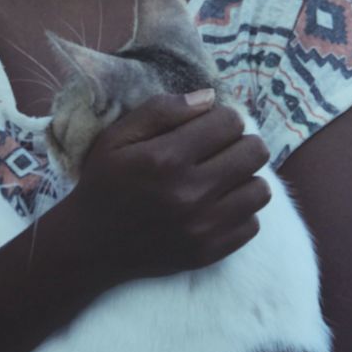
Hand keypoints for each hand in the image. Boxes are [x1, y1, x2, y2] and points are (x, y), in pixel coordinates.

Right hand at [67, 91, 271, 279]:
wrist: (91, 245)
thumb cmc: (105, 183)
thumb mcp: (119, 136)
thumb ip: (163, 110)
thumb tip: (210, 98)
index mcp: (166, 159)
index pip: (230, 122)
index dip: (221, 118)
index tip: (208, 127)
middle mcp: (190, 193)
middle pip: (254, 152)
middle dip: (240, 143)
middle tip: (219, 149)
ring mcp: (203, 227)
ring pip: (261, 189)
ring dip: (243, 178)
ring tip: (221, 178)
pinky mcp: (210, 252)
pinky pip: (253, 223)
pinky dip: (239, 212)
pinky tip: (216, 206)